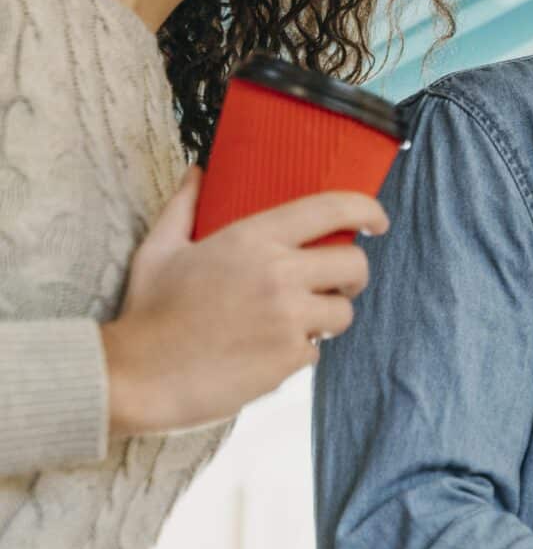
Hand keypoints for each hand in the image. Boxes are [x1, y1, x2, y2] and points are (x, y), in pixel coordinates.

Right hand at [102, 166, 388, 437]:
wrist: (137, 376)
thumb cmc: (149, 311)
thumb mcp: (159, 248)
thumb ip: (185, 206)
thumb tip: (199, 172)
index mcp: (253, 239)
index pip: (332, 209)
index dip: (367, 210)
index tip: (378, 220)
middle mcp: (279, 274)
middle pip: (355, 265)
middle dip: (352, 274)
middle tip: (335, 282)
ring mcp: (289, 318)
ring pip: (343, 313)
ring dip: (326, 316)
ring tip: (292, 320)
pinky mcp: (289, 358)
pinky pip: (315, 351)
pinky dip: (297, 352)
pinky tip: (264, 351)